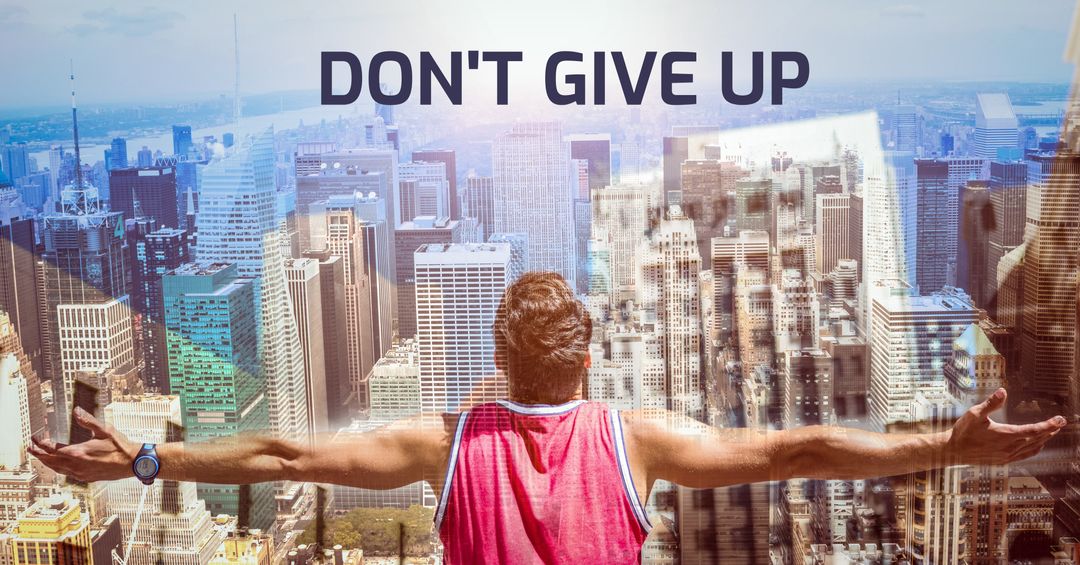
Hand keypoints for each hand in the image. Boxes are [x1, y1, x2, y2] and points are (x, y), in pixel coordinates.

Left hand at [28, 407, 140, 481]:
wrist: (132, 463)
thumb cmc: (121, 447)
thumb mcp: (104, 430)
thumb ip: (88, 420)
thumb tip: (76, 411)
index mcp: (78, 452)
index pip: (52, 448)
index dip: (41, 443)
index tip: (35, 438)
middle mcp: (76, 465)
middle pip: (51, 461)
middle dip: (38, 454)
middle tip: (30, 448)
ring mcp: (81, 473)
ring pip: (57, 469)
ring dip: (46, 463)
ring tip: (40, 457)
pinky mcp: (86, 478)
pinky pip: (66, 474)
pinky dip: (58, 469)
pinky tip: (58, 466)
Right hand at [946, 388, 1065, 465]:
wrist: (953, 450)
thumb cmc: (963, 431)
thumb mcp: (975, 413)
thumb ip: (991, 403)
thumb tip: (1003, 391)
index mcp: (1005, 435)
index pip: (1033, 430)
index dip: (1048, 425)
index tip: (1060, 420)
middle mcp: (1009, 447)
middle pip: (1036, 439)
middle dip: (1050, 430)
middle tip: (1061, 422)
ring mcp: (1007, 455)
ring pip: (1032, 448)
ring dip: (1044, 439)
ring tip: (1053, 432)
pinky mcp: (1003, 460)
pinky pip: (1025, 455)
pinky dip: (1035, 449)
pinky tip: (1038, 445)